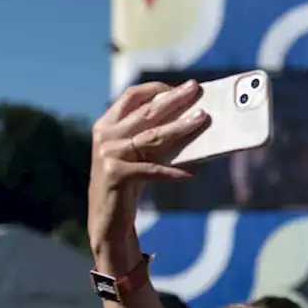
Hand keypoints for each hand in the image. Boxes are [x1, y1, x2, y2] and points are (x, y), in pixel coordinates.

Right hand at [87, 81, 208, 266]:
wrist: (107, 220)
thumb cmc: (129, 184)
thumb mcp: (140, 155)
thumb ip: (154, 137)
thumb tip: (192, 119)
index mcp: (107, 124)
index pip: (132, 96)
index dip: (158, 88)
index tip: (183, 87)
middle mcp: (105, 135)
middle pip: (146, 111)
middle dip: (174, 99)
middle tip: (195, 89)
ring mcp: (108, 154)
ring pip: (152, 136)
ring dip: (180, 128)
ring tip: (202, 119)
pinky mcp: (116, 175)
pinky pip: (152, 170)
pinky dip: (173, 172)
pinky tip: (191, 174)